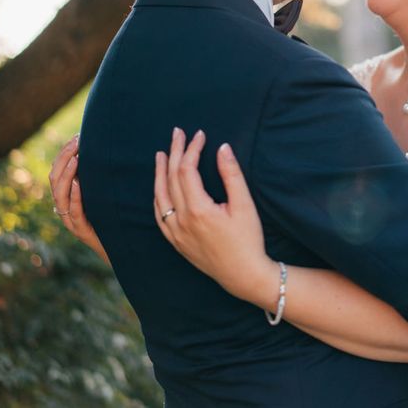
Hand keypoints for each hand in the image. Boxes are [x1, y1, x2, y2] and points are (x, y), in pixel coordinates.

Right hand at [48, 135, 109, 263]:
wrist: (120, 247)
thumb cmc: (114, 216)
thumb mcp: (106, 192)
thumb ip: (103, 175)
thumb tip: (112, 146)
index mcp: (69, 196)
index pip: (58, 170)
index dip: (64, 153)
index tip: (77, 136)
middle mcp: (66, 207)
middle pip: (55, 179)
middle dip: (64, 158)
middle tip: (76, 142)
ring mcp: (72, 220)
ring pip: (59, 196)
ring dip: (67, 175)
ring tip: (75, 158)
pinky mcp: (82, 231)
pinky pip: (74, 213)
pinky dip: (75, 197)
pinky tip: (79, 183)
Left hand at [153, 128, 277, 306]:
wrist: (243, 274)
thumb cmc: (248, 239)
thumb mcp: (244, 205)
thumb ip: (232, 174)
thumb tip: (222, 148)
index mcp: (198, 209)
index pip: (187, 169)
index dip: (192, 149)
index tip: (200, 134)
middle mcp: (181, 220)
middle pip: (171, 178)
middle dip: (174, 152)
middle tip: (178, 133)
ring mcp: (175, 233)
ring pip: (160, 196)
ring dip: (160, 173)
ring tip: (161, 154)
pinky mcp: (176, 242)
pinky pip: (160, 214)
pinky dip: (158, 196)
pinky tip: (160, 187)